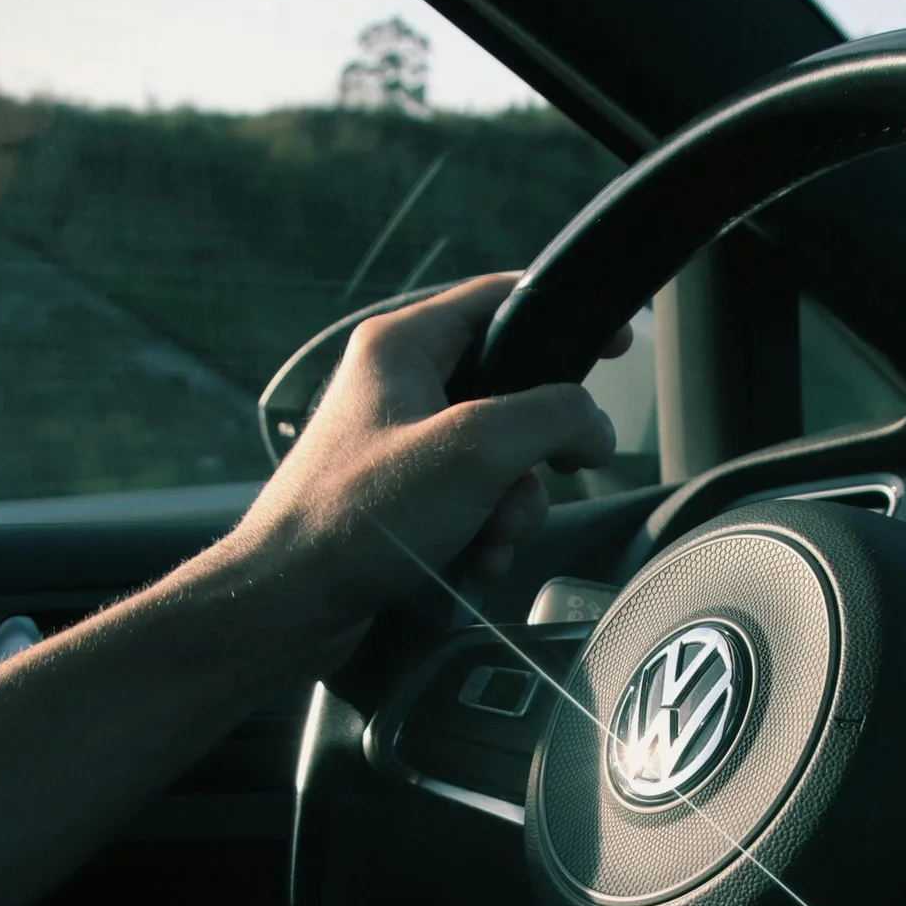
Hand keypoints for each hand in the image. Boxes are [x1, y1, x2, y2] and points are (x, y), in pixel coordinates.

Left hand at [231, 272, 628, 656]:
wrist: (290, 604)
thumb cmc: (358, 517)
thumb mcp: (476, 449)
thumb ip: (553, 418)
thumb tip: (595, 426)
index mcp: (403, 346)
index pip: (500, 301)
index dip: (563, 317)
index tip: (615, 343)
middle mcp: (400, 388)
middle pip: (514, 396)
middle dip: (536, 453)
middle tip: (543, 476)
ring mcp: (402, 448)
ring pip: (502, 461)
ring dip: (512, 507)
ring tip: (487, 537)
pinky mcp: (404, 502)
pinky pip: (475, 504)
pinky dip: (486, 535)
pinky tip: (473, 562)